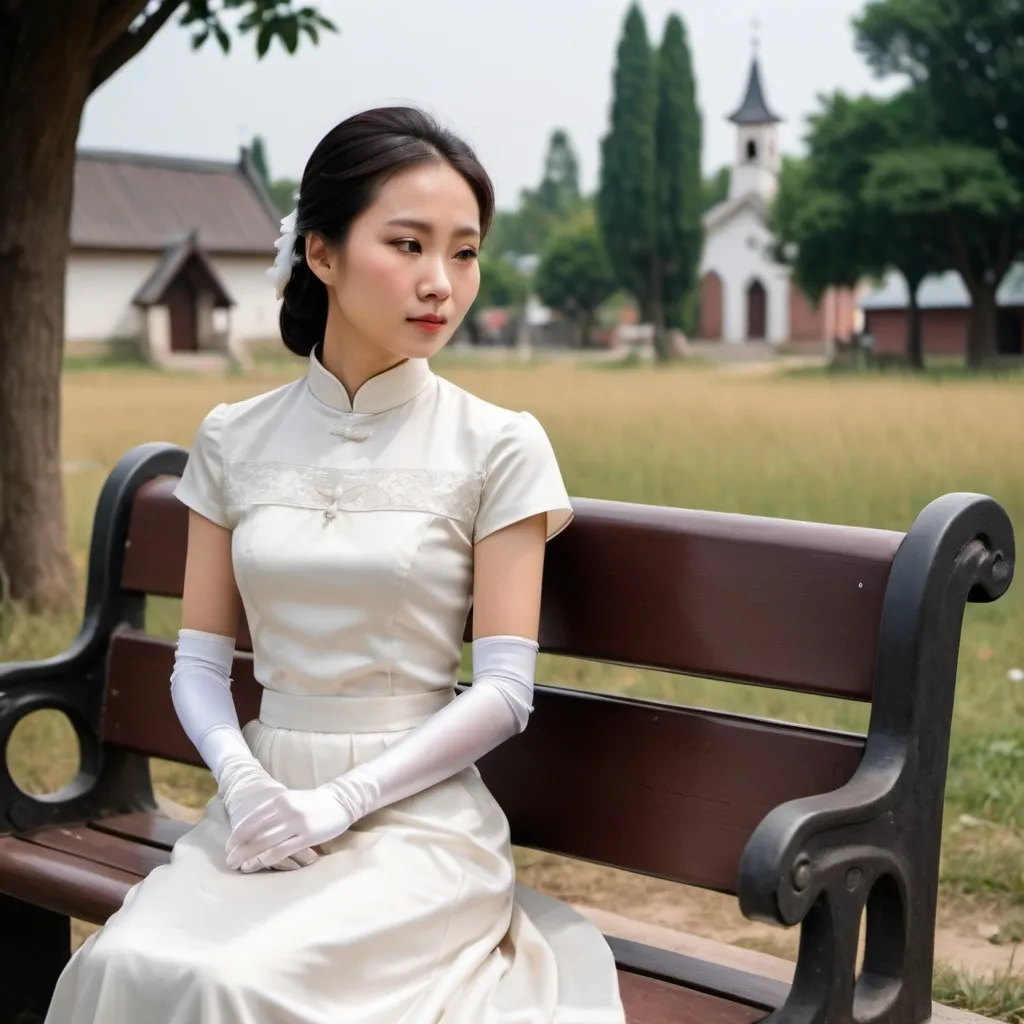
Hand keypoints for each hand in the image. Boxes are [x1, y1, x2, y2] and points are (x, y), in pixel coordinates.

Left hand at [217, 756, 320, 871]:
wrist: (340, 800)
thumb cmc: (311, 803)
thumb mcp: (290, 800)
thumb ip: (271, 812)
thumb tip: (249, 832)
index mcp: (278, 800)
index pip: (250, 820)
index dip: (236, 836)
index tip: (229, 847)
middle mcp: (285, 810)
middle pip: (254, 834)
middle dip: (239, 850)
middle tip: (229, 862)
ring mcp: (297, 823)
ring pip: (265, 844)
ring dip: (250, 857)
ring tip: (240, 867)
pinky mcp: (308, 836)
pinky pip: (282, 851)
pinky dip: (267, 860)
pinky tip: (259, 865)